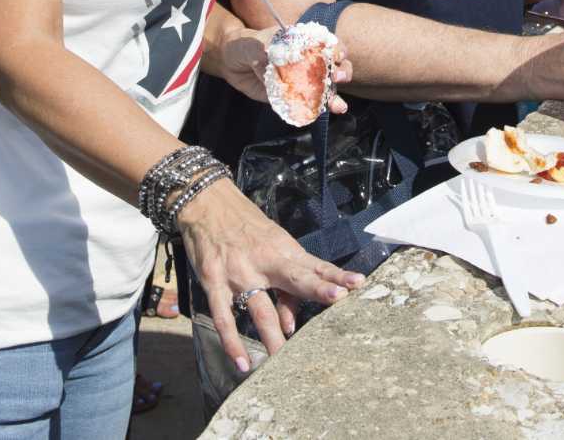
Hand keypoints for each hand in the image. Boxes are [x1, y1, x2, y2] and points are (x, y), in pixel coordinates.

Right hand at [177, 179, 363, 373]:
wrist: (206, 202)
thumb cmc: (245, 226)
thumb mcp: (271, 243)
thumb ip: (285, 280)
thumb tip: (291, 323)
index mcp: (283, 250)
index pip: (314, 266)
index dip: (335, 276)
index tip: (357, 283)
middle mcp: (264, 261)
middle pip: (294, 279)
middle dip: (316, 290)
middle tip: (337, 300)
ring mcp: (239, 273)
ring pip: (259, 308)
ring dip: (272, 334)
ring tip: (282, 359)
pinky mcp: (214, 281)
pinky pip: (224, 317)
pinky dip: (232, 341)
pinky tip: (241, 360)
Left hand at [215, 27, 350, 114]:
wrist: (233, 62)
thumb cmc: (248, 44)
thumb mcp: (257, 42)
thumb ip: (267, 48)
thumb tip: (272, 54)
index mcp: (306, 43)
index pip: (330, 45)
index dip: (338, 50)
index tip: (337, 55)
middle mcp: (309, 61)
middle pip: (336, 67)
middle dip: (343, 72)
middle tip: (338, 77)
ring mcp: (303, 80)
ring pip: (326, 89)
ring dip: (336, 97)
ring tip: (339, 106)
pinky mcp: (293, 98)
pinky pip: (308, 105)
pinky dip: (317, 110)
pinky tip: (324, 114)